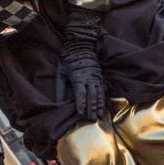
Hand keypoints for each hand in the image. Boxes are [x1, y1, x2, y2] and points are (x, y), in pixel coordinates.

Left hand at [56, 6, 104, 121]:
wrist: (80, 44)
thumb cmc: (67, 59)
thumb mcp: (60, 72)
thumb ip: (60, 89)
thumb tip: (59, 103)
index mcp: (77, 76)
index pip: (80, 92)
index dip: (81, 103)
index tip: (81, 113)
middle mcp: (89, 77)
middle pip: (91, 95)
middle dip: (91, 108)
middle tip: (91, 120)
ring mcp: (96, 76)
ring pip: (99, 93)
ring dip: (99, 105)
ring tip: (100, 116)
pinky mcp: (100, 76)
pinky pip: (103, 89)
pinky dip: (103, 99)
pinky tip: (104, 106)